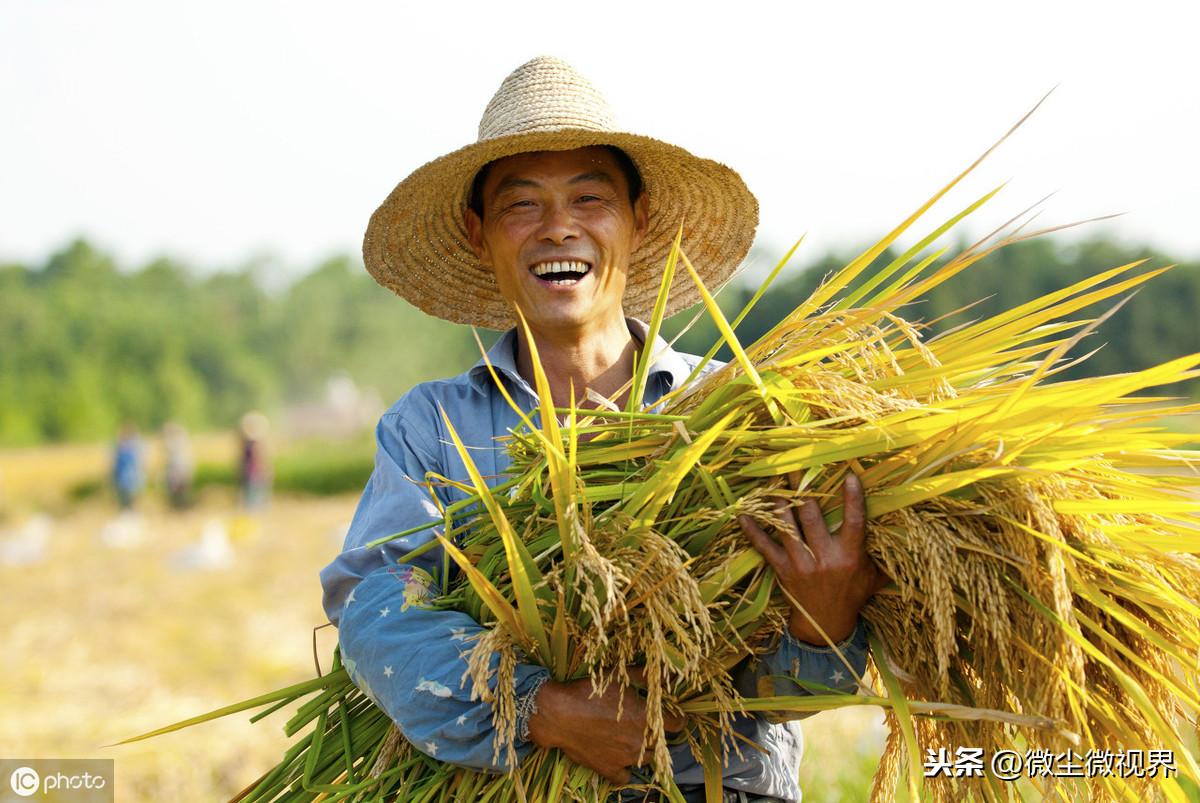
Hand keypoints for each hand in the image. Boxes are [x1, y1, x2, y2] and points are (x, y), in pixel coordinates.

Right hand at [526, 674, 684, 785]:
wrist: (559, 714)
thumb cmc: (590, 691)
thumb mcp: (618, 676)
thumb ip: (644, 676)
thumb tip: (664, 673)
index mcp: (647, 718)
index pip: (677, 724)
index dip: (677, 719)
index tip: (673, 716)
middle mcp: (641, 741)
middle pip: (662, 743)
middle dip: (657, 734)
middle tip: (646, 725)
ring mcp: (625, 758)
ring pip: (646, 760)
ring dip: (644, 751)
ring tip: (632, 740)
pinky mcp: (609, 769)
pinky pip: (625, 777)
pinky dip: (624, 769)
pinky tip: (619, 759)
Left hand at [738, 471, 887, 645]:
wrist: (826, 626)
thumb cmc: (853, 595)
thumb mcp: (874, 577)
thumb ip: (885, 555)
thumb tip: (905, 530)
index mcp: (850, 556)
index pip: (854, 521)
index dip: (853, 498)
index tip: (850, 475)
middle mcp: (825, 558)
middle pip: (812, 516)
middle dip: (804, 490)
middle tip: (797, 466)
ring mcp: (801, 564)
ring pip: (787, 526)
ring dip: (778, 502)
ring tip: (773, 481)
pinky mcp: (783, 570)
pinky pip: (764, 547)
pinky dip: (752, 531)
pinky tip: (742, 514)